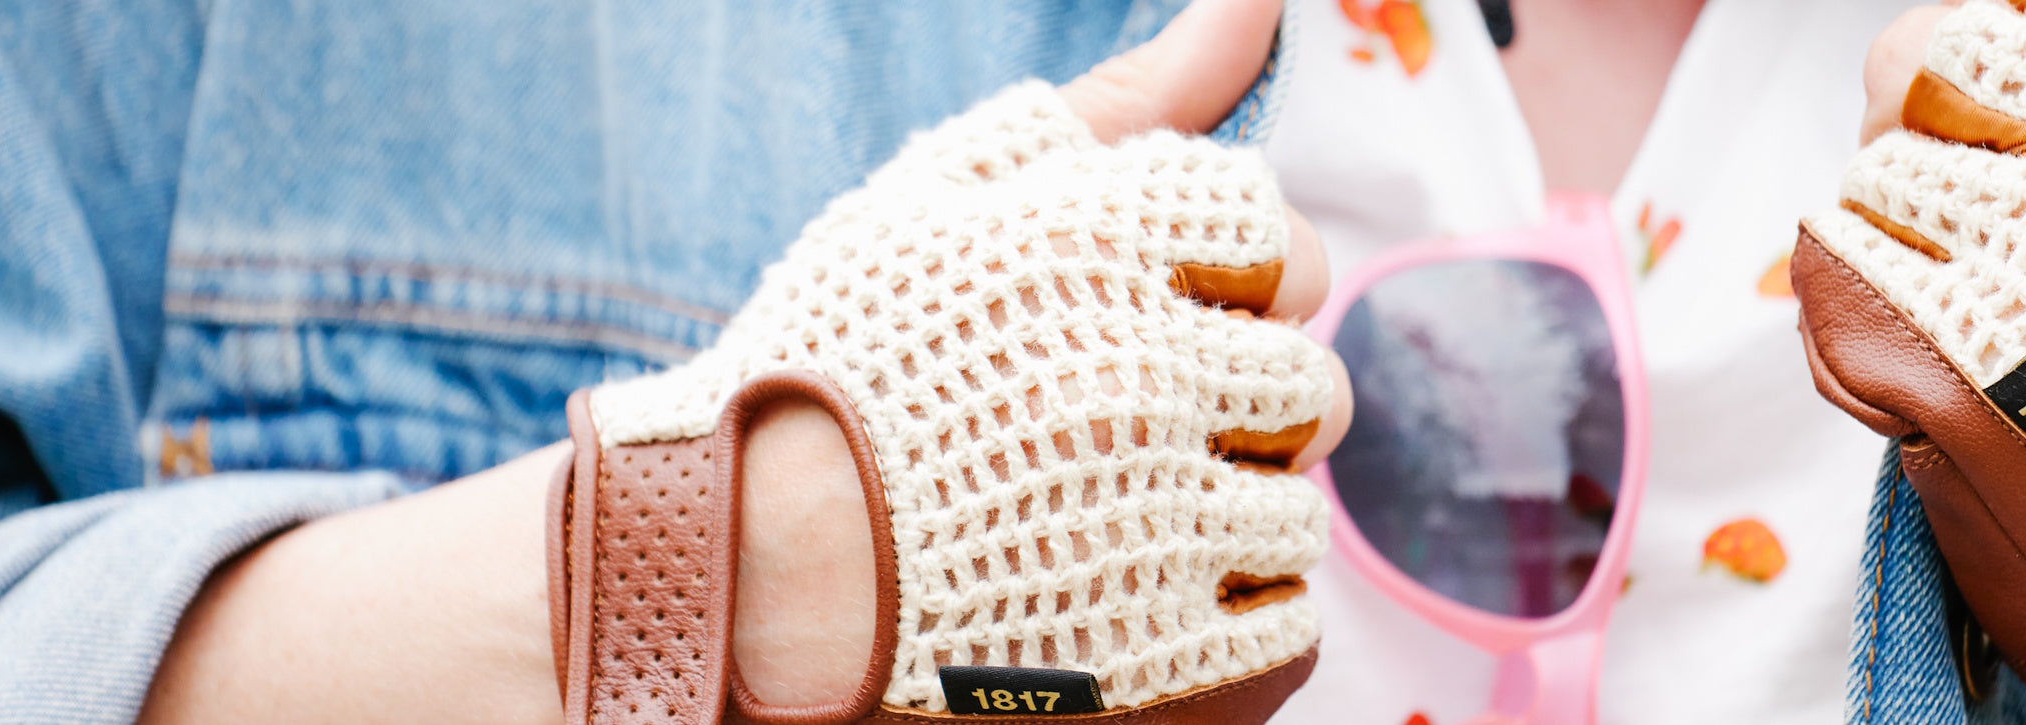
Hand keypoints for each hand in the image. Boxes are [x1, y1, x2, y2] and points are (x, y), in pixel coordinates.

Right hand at [140, 1, 1350, 721]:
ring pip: (1301, 501)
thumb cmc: (830, 375)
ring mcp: (1156, 526)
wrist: (718, 590)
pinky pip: (1290, 617)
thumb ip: (1128, 103)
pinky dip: (1229, 615)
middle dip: (1224, 403)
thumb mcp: (947, 200)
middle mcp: (1135, 374)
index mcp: (1086, 244)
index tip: (1129, 326)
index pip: (1269, 231)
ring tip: (1097, 524)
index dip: (1208, 289)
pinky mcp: (1165, 663)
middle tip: (1109, 434)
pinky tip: (1127, 600)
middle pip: (1307, 373)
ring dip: (1219, 510)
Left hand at [1807, 0, 2025, 720]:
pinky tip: (1924, 334)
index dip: (1984, 63)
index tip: (2002, 116)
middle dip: (1913, 120)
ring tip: (1977, 289)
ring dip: (1898, 224)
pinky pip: (1832, 252)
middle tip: (1961, 198)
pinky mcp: (1968, 343)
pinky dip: (1851, 288)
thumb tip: (1949, 39)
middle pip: (1918, 56)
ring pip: (1876, 166)